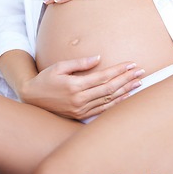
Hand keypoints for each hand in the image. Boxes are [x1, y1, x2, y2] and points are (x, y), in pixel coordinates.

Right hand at [19, 55, 144, 119]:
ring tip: (138, 83)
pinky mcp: (80, 115)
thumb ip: (80, 62)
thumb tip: (98, 57)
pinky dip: (116, 103)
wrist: (31, 98)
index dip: (119, 70)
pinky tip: (126, 96)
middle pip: (110, 89)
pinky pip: (103, 110)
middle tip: (141, 72)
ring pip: (109, 100)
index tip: (131, 64)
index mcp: (75, 85)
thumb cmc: (45, 79)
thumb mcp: (59, 66)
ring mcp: (81, 109)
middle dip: (127, 79)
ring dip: (125, 91)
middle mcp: (80, 99)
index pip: (103, 77)